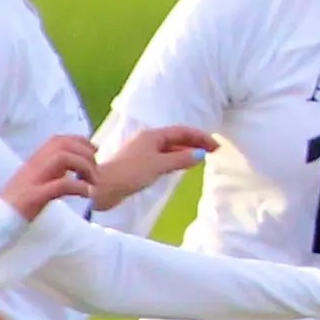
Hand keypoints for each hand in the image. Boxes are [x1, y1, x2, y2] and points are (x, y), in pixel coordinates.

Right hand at [0, 133, 99, 221]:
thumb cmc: (19, 202)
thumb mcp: (36, 181)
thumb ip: (52, 171)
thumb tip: (73, 165)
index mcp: (34, 161)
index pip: (58, 140)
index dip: (80, 141)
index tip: (94, 150)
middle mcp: (33, 166)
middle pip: (63, 145)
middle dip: (86, 153)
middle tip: (96, 171)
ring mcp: (33, 179)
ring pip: (63, 158)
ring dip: (84, 167)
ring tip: (93, 182)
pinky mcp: (35, 196)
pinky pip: (61, 185)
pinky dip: (79, 186)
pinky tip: (87, 194)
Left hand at [89, 125, 214, 209]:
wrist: (103, 188)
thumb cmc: (130, 173)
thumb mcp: (159, 165)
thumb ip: (181, 159)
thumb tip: (200, 154)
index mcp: (152, 135)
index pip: (182, 131)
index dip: (201, 137)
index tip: (216, 145)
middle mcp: (147, 140)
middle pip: (176, 137)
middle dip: (195, 142)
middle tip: (213, 150)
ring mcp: (142, 151)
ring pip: (170, 147)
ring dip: (186, 150)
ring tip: (201, 156)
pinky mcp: (139, 164)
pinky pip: (163, 156)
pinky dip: (176, 158)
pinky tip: (181, 165)